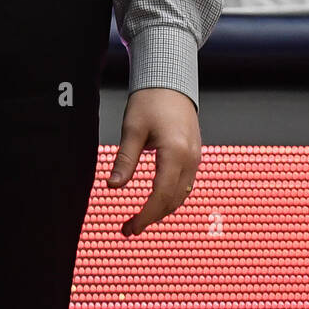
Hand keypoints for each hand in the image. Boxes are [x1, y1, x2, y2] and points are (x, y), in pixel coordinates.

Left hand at [106, 87, 200, 236]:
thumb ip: (125, 160)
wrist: (170, 80)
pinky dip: (171, 196)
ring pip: (181, 195)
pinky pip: (185, 184)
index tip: (130, 228)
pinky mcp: (194, 154)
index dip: (145, 216)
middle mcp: (190, 159)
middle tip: (129, 228)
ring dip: (162, 209)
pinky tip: (155, 199)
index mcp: (175, 153)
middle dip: (152, 217)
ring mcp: (195, 157)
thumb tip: (113, 186)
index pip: (160, 196)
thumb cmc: (150, 100)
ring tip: (140, 218)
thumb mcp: (132, 129)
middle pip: (173, 201)